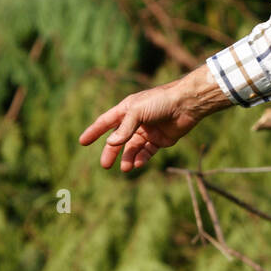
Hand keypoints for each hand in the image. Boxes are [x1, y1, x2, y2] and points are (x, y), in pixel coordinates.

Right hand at [79, 66, 227, 170]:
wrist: (187, 104)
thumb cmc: (161, 101)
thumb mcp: (138, 112)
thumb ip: (125, 128)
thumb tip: (111, 143)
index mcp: (127, 109)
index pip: (106, 122)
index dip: (94, 131)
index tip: (82, 142)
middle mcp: (136, 121)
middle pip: (119, 140)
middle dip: (111, 152)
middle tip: (105, 165)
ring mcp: (148, 131)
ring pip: (133, 148)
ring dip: (128, 158)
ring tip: (126, 168)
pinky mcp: (160, 140)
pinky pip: (147, 152)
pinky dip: (142, 159)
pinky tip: (138, 164)